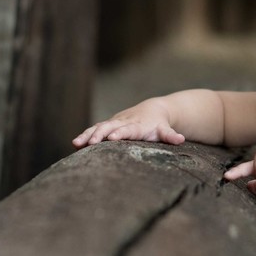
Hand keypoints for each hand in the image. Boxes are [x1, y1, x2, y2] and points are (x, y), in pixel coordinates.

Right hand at [72, 100, 186, 148]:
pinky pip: (95, 129)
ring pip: (99, 127)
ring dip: (87, 135)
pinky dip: (85, 135)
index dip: (119, 133)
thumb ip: (170, 135)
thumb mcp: (165, 130)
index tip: (111, 138)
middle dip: (99, 134)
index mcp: (137, 125)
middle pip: (109, 127)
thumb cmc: (159, 124)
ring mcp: (114, 122)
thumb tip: (181, 139)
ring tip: (76, 144)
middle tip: (90, 143)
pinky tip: (75, 145)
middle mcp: (123, 122)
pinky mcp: (108, 125)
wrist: (153, 110)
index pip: (127, 129)